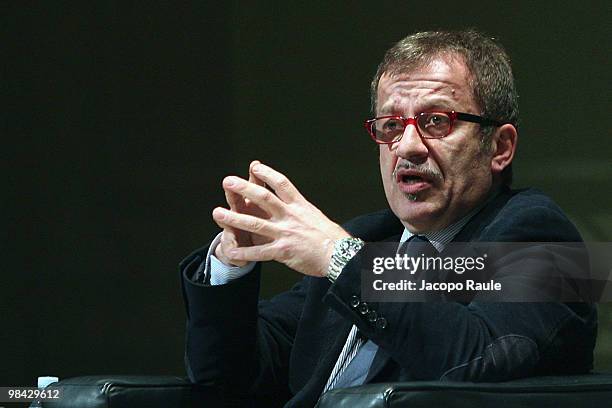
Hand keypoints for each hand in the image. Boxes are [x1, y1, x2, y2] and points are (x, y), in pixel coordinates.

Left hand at [212, 161, 350, 276]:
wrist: (340, 256)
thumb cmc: (330, 237)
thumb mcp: (315, 215)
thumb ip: (299, 210)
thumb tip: (291, 202)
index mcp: (300, 206)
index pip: (282, 184)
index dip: (267, 174)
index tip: (254, 166)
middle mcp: (291, 216)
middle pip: (264, 198)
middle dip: (244, 189)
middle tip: (228, 181)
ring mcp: (286, 233)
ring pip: (256, 224)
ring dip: (234, 218)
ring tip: (218, 213)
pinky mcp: (284, 251)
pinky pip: (259, 252)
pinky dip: (244, 252)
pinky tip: (231, 251)